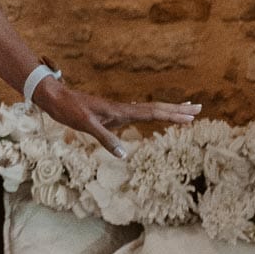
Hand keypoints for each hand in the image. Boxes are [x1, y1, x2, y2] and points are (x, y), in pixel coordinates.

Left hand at [30, 79, 201, 158]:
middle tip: (198, 109)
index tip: (191, 116)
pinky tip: (153, 114)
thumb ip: (105, 138)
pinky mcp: (110, 114)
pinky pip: (137, 113)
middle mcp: (122, 109)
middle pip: (155, 108)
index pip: (152, 113)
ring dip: (167, 110)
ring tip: (185, 110)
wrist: (55, 98)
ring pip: (148, 109)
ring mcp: (117, 111)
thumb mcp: (86, 125)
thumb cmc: (69, 110)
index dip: (172, 115)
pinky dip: (150, 113)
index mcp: (120, 110)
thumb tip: (124, 155)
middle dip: (177, 110)